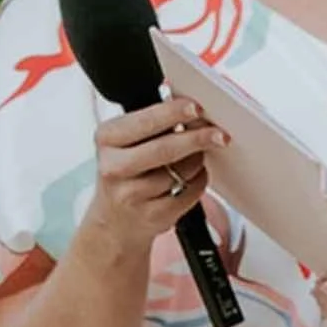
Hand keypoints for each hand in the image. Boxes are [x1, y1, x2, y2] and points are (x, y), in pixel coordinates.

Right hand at [83, 98, 228, 258]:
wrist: (115, 219)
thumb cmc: (127, 171)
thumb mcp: (126, 141)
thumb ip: (154, 122)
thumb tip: (191, 108)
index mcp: (107, 138)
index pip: (145, 121)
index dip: (174, 113)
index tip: (197, 108)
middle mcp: (113, 167)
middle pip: (165, 149)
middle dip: (197, 138)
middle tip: (219, 133)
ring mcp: (131, 195)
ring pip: (180, 172)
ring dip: (197, 161)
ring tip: (196, 156)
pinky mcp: (151, 216)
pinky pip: (188, 193)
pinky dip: (198, 181)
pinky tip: (193, 176)